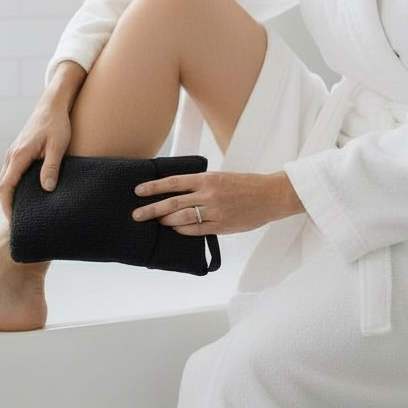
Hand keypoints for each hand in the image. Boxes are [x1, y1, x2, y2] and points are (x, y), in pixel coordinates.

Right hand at [0, 62, 84, 218]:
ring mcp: (13, 153)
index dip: (8, 206)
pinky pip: (10, 173)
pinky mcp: (18, 151)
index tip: (14, 221)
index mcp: (19, 156)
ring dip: (9, 196)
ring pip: (5, 180)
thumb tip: (47, 189)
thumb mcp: (58, 146)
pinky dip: (12, 186)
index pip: (6, 187)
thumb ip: (51, 167)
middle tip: (18, 222)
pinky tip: (25, 194)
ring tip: (22, 212)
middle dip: (6, 205)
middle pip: (2, 186)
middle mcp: (11, 155)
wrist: (53, 105)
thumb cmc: (57, 124)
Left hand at [130, 170, 303, 235]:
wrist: (270, 196)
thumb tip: (179, 192)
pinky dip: (183, 230)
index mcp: (207, 178)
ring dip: (166, 220)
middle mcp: (208, 194)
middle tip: (136, 214)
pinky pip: (196, 230)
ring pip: (182, 217)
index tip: (138, 190)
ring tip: (157, 222)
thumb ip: (201, 184)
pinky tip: (176, 229)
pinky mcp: (221, 226)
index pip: (173, 182)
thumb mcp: (221, 177)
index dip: (154, 187)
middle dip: (151, 209)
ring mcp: (214, 211)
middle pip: (172, 202)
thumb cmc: (246, 184)